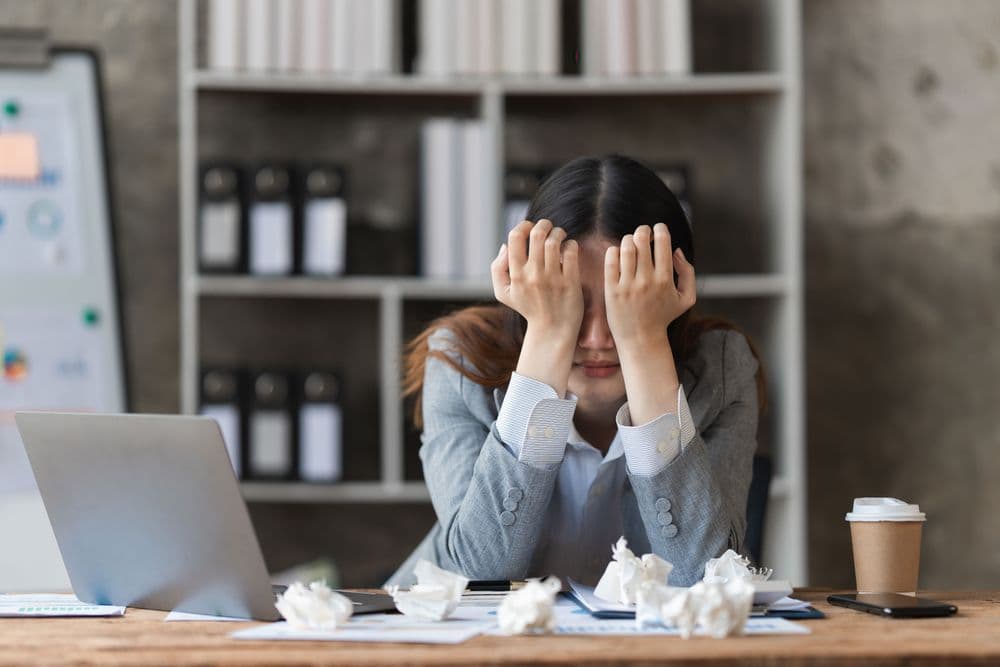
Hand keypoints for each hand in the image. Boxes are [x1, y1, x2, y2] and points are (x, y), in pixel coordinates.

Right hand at [491, 219, 582, 337]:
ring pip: (554, 241)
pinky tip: (569, 249)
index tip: (529, 228)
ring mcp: (552, 278)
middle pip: (537, 234)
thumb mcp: (503, 293)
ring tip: (559, 236)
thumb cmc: (528, 308)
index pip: (515, 237)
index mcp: (516, 275)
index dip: (523, 226)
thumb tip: (504, 246)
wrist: (552, 330)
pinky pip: (571, 252)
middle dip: (543, 224)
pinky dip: (571, 245)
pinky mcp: (570, 282)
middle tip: (548, 227)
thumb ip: (497, 269)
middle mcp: (533, 275)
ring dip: (558, 232)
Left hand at [604, 223, 695, 346]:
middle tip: (642, 234)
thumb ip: (688, 272)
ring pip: (625, 247)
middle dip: (642, 231)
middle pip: (641, 239)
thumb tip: (676, 250)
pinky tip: (618, 254)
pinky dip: (613, 251)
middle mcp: (646, 281)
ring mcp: (628, 285)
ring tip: (630, 245)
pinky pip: (610, 259)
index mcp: (665, 279)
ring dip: (628, 240)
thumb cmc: (663, 316)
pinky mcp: (612, 290)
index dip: (660, 229)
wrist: (640, 339)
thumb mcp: (686, 298)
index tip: (657, 230)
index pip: (662, 241)